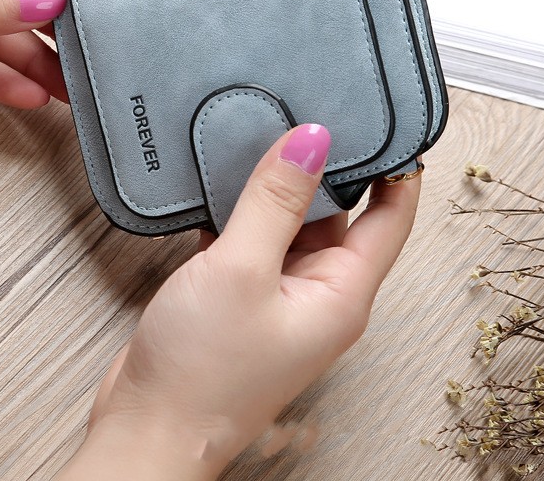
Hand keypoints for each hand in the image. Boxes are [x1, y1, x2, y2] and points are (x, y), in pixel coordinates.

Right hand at [62, 124, 420, 479]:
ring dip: (278, 187)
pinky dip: (243, 211)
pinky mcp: (244, 294)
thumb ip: (277, 201)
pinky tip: (222, 184)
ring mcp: (280, 294)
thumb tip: (312, 141)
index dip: (396, 168)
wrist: (147, 427)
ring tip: (262, 139)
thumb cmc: (201, 373)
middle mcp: (319, 293)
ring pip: (292, 222)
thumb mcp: (242, 269)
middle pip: (340, 214)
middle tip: (305, 116)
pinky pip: (256, 238)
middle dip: (324, 167)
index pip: (390, 217)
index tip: (385, 121)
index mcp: (341, 293)